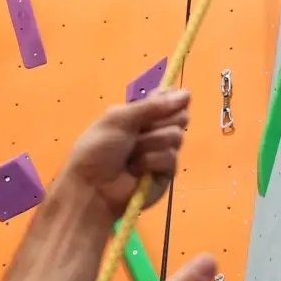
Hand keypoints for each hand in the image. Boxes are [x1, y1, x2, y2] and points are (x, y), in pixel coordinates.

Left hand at [66, 90, 191, 216]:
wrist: (92, 188)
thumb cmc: (98, 150)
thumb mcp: (119, 120)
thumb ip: (152, 106)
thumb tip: (188, 93)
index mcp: (141, 116)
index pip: (168, 100)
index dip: (169, 99)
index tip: (160, 102)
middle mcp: (154, 132)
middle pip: (180, 116)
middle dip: (160, 122)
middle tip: (141, 130)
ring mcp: (162, 152)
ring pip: (176, 136)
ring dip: (150, 143)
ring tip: (131, 154)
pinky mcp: (166, 173)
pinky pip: (171, 158)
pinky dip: (151, 161)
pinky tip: (136, 170)